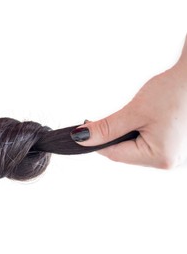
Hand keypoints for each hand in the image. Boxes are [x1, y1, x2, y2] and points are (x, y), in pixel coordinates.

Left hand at [71, 36, 186, 168]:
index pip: (115, 155)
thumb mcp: (134, 111)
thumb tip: (81, 138)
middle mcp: (169, 162)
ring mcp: (173, 155)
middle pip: (125, 154)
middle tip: (100, 121)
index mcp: (160, 157)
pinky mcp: (173, 147)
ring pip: (134, 149)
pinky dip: (136, 134)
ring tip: (131, 117)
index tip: (80, 131)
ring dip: (124, 135)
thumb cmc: (173, 91)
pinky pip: (146, 144)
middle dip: (111, 138)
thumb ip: (106, 128)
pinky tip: (141, 121)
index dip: (96, 143)